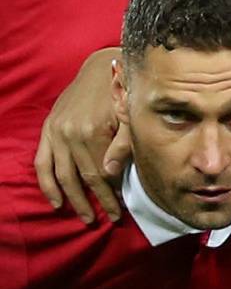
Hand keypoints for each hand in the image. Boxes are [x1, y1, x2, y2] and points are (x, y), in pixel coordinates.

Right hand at [35, 48, 126, 221]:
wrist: (101, 69)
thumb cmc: (123, 94)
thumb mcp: (131, 117)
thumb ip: (124, 146)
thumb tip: (111, 175)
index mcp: (92, 132)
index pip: (102, 175)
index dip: (111, 196)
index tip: (120, 212)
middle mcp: (70, 134)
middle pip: (83, 178)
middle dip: (96, 202)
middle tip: (108, 219)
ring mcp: (56, 133)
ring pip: (62, 175)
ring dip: (73, 199)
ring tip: (86, 217)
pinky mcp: (47, 129)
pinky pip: (42, 162)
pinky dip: (47, 184)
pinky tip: (56, 202)